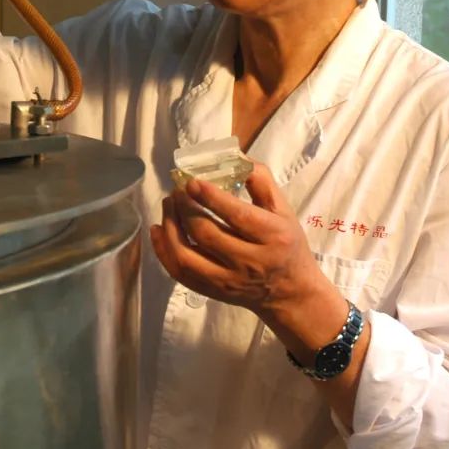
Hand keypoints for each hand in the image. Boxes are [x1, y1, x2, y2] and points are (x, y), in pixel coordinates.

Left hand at [149, 162, 330, 318]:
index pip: (237, 216)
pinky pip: (179, 274)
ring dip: (170, 227)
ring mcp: (229, 281)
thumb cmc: (285, 243)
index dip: (210, 198)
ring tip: (168, 205)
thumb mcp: (283, 210)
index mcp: (272, 237)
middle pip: (206, 234)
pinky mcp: (213, 292)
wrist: (290, 291)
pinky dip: (163, 251)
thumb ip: (261, 181)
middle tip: (177, 190)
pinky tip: (158, 230)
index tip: (191, 181)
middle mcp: (250, 262)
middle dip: (185, 208)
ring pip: (186, 257)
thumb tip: (234, 156)